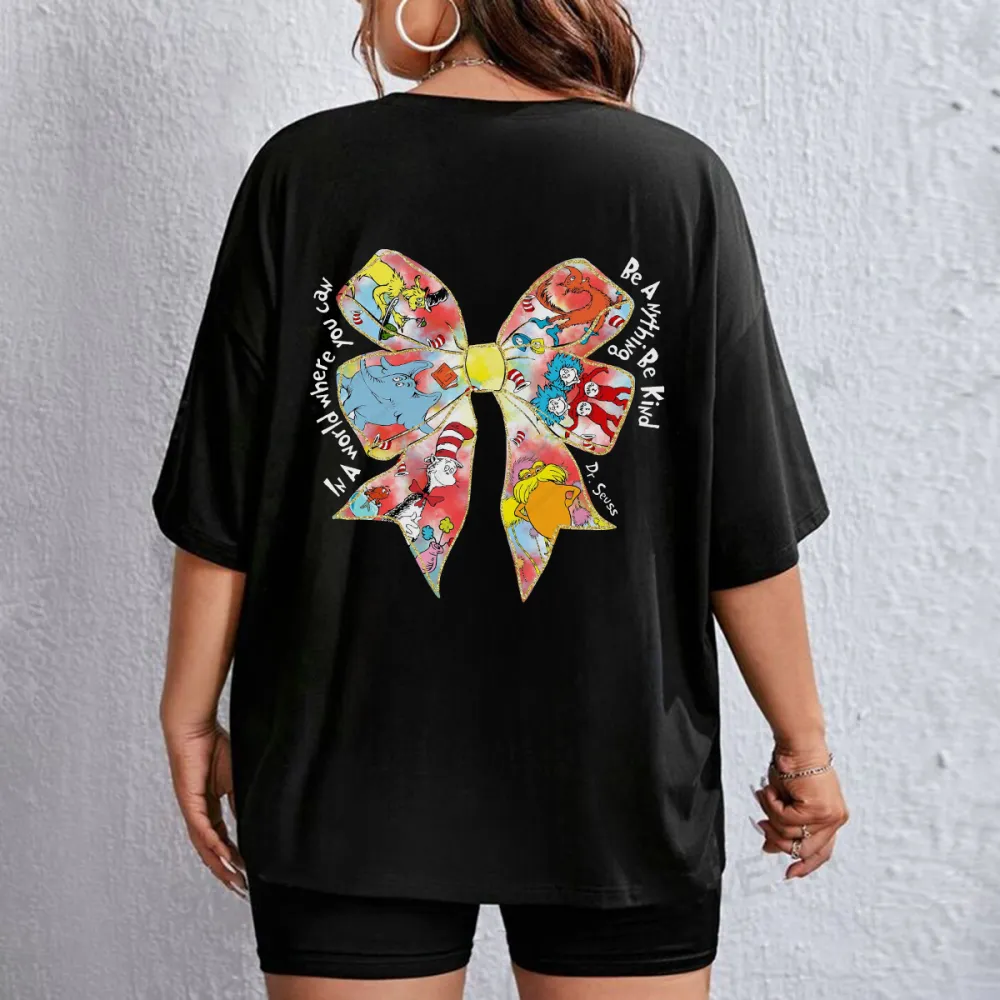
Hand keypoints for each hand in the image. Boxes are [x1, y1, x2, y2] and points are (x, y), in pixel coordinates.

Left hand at [163, 718, 247, 898]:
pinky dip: (212, 843)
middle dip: (224, 869)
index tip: (245, 871)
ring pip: (204, 844)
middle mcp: (196, 812)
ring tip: (233, 878)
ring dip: (218, 863)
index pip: (219, 838)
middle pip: (209, 849)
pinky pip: (201, 827)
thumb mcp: (233, 778)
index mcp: (207, 806)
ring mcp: (191, 808)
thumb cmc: (212, 745)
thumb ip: (239, 799)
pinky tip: (224, 854)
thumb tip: (249, 819)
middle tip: (239, 887)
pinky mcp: (189, 800)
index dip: (231, 856)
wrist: (194, 726)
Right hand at [752, 747, 848, 878]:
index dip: (805, 865)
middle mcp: (834, 819)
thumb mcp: (786, 802)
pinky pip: (785, 820)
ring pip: (790, 835)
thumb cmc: (792, 765)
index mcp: (831, 817)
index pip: (822, 851)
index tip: (790, 873)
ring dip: (772, 815)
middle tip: (763, 825)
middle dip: (777, 839)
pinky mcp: (817, 810)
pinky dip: (771, 804)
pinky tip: (772, 790)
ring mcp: (828, 816)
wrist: (796, 744)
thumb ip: (784, 825)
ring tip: (769, 796)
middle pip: (803, 849)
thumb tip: (769, 846)